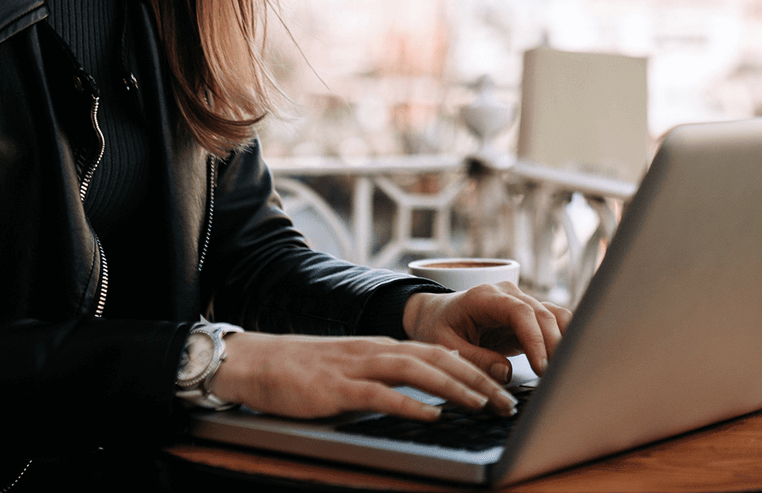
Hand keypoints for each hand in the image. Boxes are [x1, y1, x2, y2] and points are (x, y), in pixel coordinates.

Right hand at [211, 332, 516, 420]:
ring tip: (482, 405)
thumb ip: (385, 379)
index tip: (501, 388)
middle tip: (506, 402)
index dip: (474, 370)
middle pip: (438, 359)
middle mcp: (376, 350)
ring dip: (454, 389)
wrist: (255, 362)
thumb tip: (422, 399)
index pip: (440, 354)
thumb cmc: (302, 371)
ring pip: (417, 371)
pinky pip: (381, 394)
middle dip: (477, 380)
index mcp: (382, 347)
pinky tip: (432, 415)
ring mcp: (357, 366)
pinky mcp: (337, 387)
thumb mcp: (352, 370)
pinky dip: (410, 404)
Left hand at [403, 282, 573, 383]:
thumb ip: (475, 359)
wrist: (435, 315)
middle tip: (557, 377)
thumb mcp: (446, 347)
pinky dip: (562, 339)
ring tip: (564, 371)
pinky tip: (564, 361)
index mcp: (485, 297)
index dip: (535, 339)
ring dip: (563, 342)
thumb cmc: (438, 327)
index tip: (541, 366)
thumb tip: (506, 372)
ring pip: (554, 316)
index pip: (520, 312)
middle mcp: (508, 294)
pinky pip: (553, 323)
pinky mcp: (527, 317)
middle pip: (542, 314)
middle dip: (554, 346)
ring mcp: (520, 302)